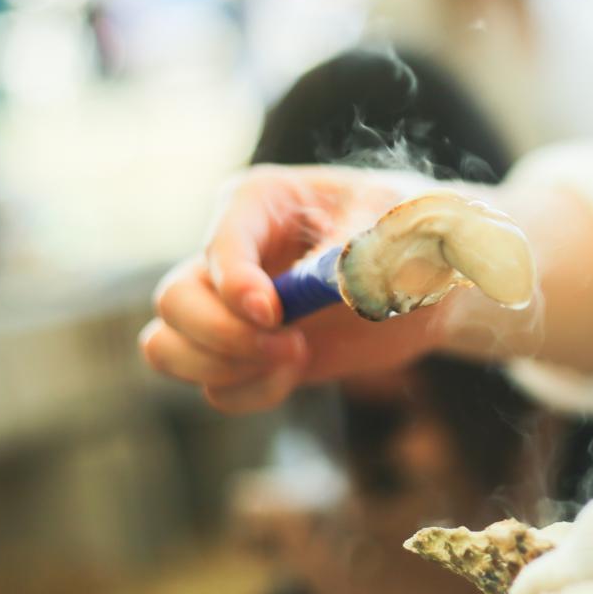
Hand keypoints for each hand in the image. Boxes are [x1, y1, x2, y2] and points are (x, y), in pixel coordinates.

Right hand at [139, 165, 443, 411]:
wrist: (424, 279)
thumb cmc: (409, 235)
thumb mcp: (398, 229)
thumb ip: (368, 252)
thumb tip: (344, 284)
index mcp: (259, 201)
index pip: (218, 245)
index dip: (236, 286)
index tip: (273, 314)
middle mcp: (230, 252)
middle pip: (174, 301)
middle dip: (222, 336)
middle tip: (290, 346)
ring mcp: (228, 304)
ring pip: (168, 346)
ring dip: (223, 368)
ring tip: (292, 358)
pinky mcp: (242, 350)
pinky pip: (211, 385)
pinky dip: (247, 392)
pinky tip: (292, 374)